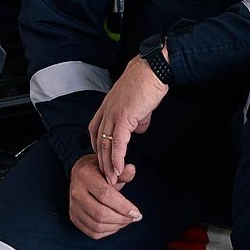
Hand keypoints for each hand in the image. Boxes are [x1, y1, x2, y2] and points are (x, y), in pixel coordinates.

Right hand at [69, 154, 140, 238]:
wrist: (81, 175)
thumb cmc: (100, 172)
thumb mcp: (111, 168)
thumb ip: (122, 172)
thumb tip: (131, 169)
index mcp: (86, 176)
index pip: (105, 195)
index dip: (123, 206)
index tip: (137, 212)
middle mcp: (76, 192)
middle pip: (101, 214)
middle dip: (122, 219)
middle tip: (135, 217)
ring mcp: (73, 207)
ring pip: (97, 226)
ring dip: (116, 226)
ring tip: (127, 220)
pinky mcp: (74, 217)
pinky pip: (92, 232)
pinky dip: (108, 232)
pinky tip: (117, 224)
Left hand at [86, 55, 168, 184]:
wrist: (153, 69)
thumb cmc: (148, 82)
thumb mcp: (139, 105)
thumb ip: (136, 119)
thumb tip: (138, 129)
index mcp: (107, 106)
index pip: (96, 131)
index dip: (98, 147)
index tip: (103, 160)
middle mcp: (106, 111)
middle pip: (98, 141)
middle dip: (101, 161)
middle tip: (105, 177)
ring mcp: (113, 114)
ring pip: (105, 145)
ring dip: (108, 165)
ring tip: (112, 180)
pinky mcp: (123, 117)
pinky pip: (117, 143)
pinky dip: (116, 158)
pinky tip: (118, 169)